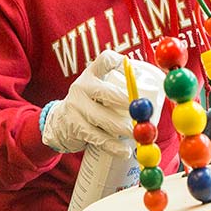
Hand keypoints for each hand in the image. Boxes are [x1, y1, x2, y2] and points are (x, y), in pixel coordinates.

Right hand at [41, 49, 164, 155]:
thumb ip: (117, 89)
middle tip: (142, 112)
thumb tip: (151, 101)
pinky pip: (98, 138)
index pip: (105, 60)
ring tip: (137, 134)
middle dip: (127, 102)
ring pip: (103, 118)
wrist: (59, 123)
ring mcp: (76, 107)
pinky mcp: (75, 127)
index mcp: (91, 74)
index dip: (122, 63)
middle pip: (106, 92)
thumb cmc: (90, 105)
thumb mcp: (97, 90)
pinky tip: (124, 151)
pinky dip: (114, 146)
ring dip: (124, 128)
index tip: (136, 72)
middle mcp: (82, 87)